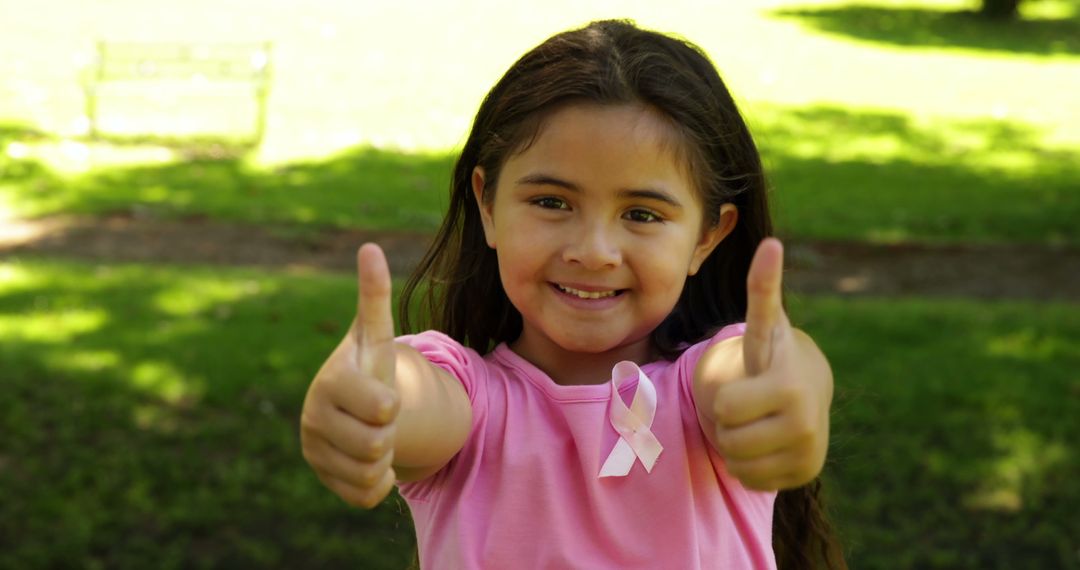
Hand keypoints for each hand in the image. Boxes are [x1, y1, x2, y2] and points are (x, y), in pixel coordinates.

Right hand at [300, 243, 399, 507]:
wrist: (347, 405)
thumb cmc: (367, 366)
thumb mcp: (374, 334)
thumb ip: (374, 296)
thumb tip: (371, 247)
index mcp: (332, 382)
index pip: (382, 408)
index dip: (390, 406)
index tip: (383, 397)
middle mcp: (315, 417)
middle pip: (378, 444)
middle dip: (389, 431)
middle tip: (378, 415)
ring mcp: (315, 450)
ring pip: (371, 472)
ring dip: (385, 457)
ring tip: (372, 432)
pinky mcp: (323, 478)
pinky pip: (366, 496)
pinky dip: (377, 482)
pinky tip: (368, 460)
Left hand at [712, 238, 832, 489]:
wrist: (809, 393)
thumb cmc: (772, 356)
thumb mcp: (764, 325)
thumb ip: (762, 288)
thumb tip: (771, 241)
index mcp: (790, 387)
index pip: (726, 407)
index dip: (727, 396)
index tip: (751, 382)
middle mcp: (806, 423)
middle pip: (727, 438)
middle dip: (728, 422)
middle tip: (749, 405)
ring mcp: (808, 453)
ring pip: (736, 462)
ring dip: (736, 445)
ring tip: (757, 422)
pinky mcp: (803, 476)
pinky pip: (750, 480)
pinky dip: (750, 466)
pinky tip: (767, 443)